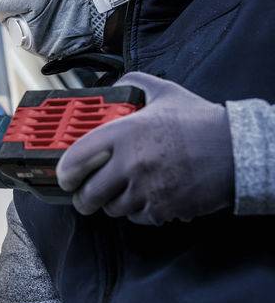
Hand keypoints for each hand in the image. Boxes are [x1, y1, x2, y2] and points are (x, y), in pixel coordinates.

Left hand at [56, 72, 233, 224]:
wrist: (238, 151)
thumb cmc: (201, 123)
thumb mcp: (165, 93)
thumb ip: (136, 84)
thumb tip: (118, 84)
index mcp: (124, 133)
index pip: (76, 158)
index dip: (64, 172)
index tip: (63, 176)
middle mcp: (131, 163)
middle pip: (89, 194)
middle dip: (83, 198)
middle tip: (84, 194)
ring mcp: (146, 189)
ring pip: (112, 209)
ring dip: (111, 204)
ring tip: (117, 193)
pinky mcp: (163, 209)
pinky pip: (137, 218)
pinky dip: (136, 212)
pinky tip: (144, 198)